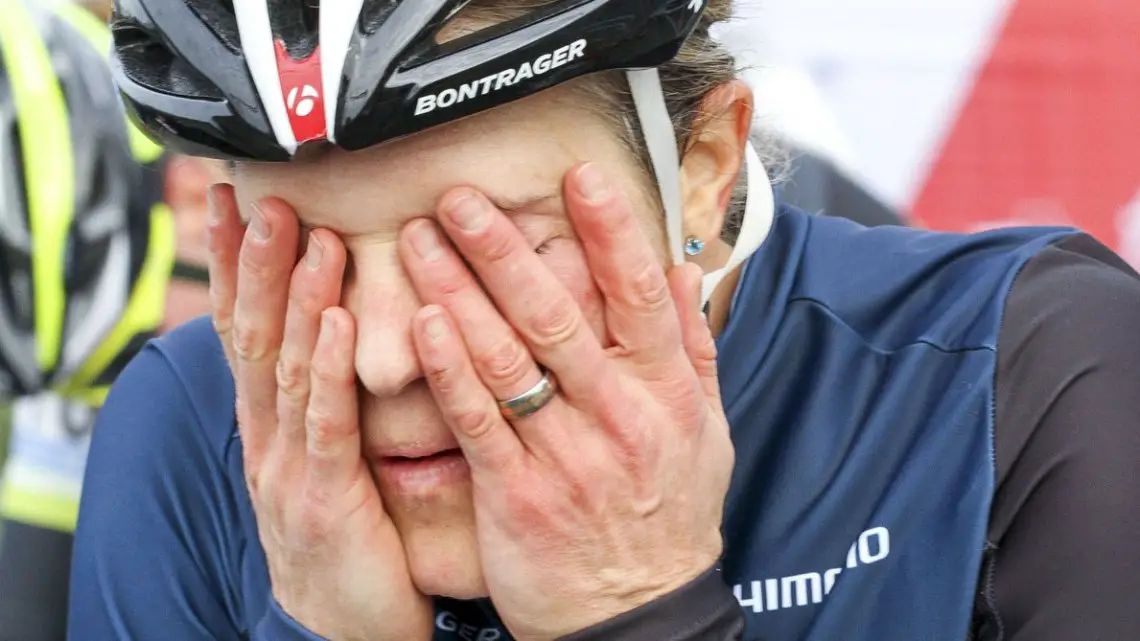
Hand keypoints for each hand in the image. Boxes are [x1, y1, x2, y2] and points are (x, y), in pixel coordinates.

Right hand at [207, 186, 432, 640]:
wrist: (337, 630)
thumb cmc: (344, 537)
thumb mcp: (322, 460)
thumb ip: (322, 400)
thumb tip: (333, 332)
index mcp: (269, 426)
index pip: (245, 329)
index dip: (235, 264)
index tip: (235, 201)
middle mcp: (267, 439)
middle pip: (255, 336)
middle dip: (257, 264)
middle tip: (265, 197)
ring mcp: (289, 468)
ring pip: (288, 369)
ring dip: (296, 299)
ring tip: (308, 236)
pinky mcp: (326, 499)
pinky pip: (327, 424)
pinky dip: (329, 368)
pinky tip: (339, 320)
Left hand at [398, 163, 734, 639]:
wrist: (636, 616)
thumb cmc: (669, 516)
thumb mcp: (706, 433)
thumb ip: (693, 348)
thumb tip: (684, 271)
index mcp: (664, 394)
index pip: (639, 295)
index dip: (610, 232)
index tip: (578, 176)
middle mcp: (617, 417)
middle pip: (556, 317)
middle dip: (503, 250)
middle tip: (458, 198)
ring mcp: (566, 456)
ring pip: (507, 360)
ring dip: (459, 294)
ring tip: (419, 242)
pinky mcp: (517, 495)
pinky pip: (478, 423)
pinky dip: (451, 371)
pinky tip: (423, 324)